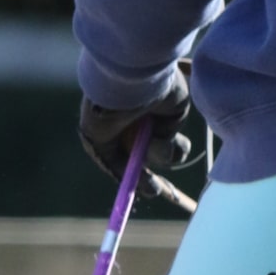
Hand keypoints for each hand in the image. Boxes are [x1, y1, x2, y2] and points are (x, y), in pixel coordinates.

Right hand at [78, 70, 194, 206]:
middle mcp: (132, 129)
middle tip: (155, 190)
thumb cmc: (109, 108)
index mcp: (109, 131)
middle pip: (143, 164)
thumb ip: (113, 164)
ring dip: (160, 156)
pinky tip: (164, 134)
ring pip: (162, 157)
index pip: (120, 162)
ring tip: (156, 141)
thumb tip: (132, 185)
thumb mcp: (98, 141)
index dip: (130, 180)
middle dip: (149, 180)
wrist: (133, 78)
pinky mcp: (174, 117)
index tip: (135, 196)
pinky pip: (177, 146)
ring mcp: (154, 123)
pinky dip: (174, 148)